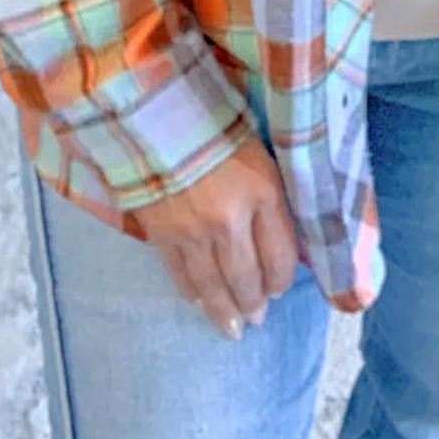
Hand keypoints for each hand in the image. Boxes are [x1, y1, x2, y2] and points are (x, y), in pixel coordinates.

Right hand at [133, 131, 298, 339]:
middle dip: (253, 304)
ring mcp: (192, 232)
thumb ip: (271, 194)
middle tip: (257, 319)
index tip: (280, 287)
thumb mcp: (259, 151)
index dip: (283, 280)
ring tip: (232, 329)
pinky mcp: (160, 235)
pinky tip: (199, 304)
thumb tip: (277, 240)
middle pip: (247, 279)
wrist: (155, 109)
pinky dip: (192, 295)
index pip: (281, 256)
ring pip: (213, 286)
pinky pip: (180, 276)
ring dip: (224, 312)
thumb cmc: (216, 121)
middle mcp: (230, 220)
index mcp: (263, 193)